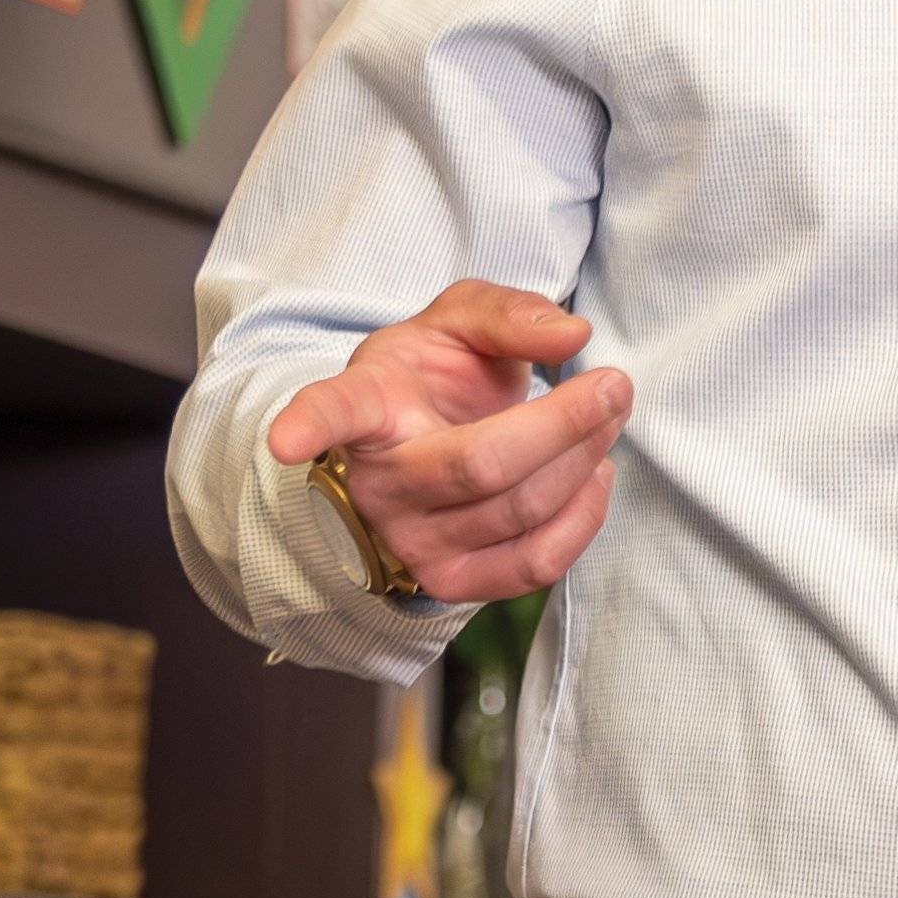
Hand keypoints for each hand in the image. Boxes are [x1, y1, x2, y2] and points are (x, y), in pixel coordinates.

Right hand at [263, 281, 628, 600]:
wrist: (422, 445)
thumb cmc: (432, 379)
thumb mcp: (458, 322)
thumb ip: (508, 313)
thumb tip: (572, 336)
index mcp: (365, 407)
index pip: (333, 413)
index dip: (309, 424)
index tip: (284, 441)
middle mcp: (377, 484)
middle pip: (483, 464)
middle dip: (566, 422)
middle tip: (614, 385)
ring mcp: (410, 543)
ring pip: (521, 510)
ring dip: (585, 458)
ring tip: (607, 418)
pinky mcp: (452, 584)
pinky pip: (536, 565)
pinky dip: (585, 516)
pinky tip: (592, 472)